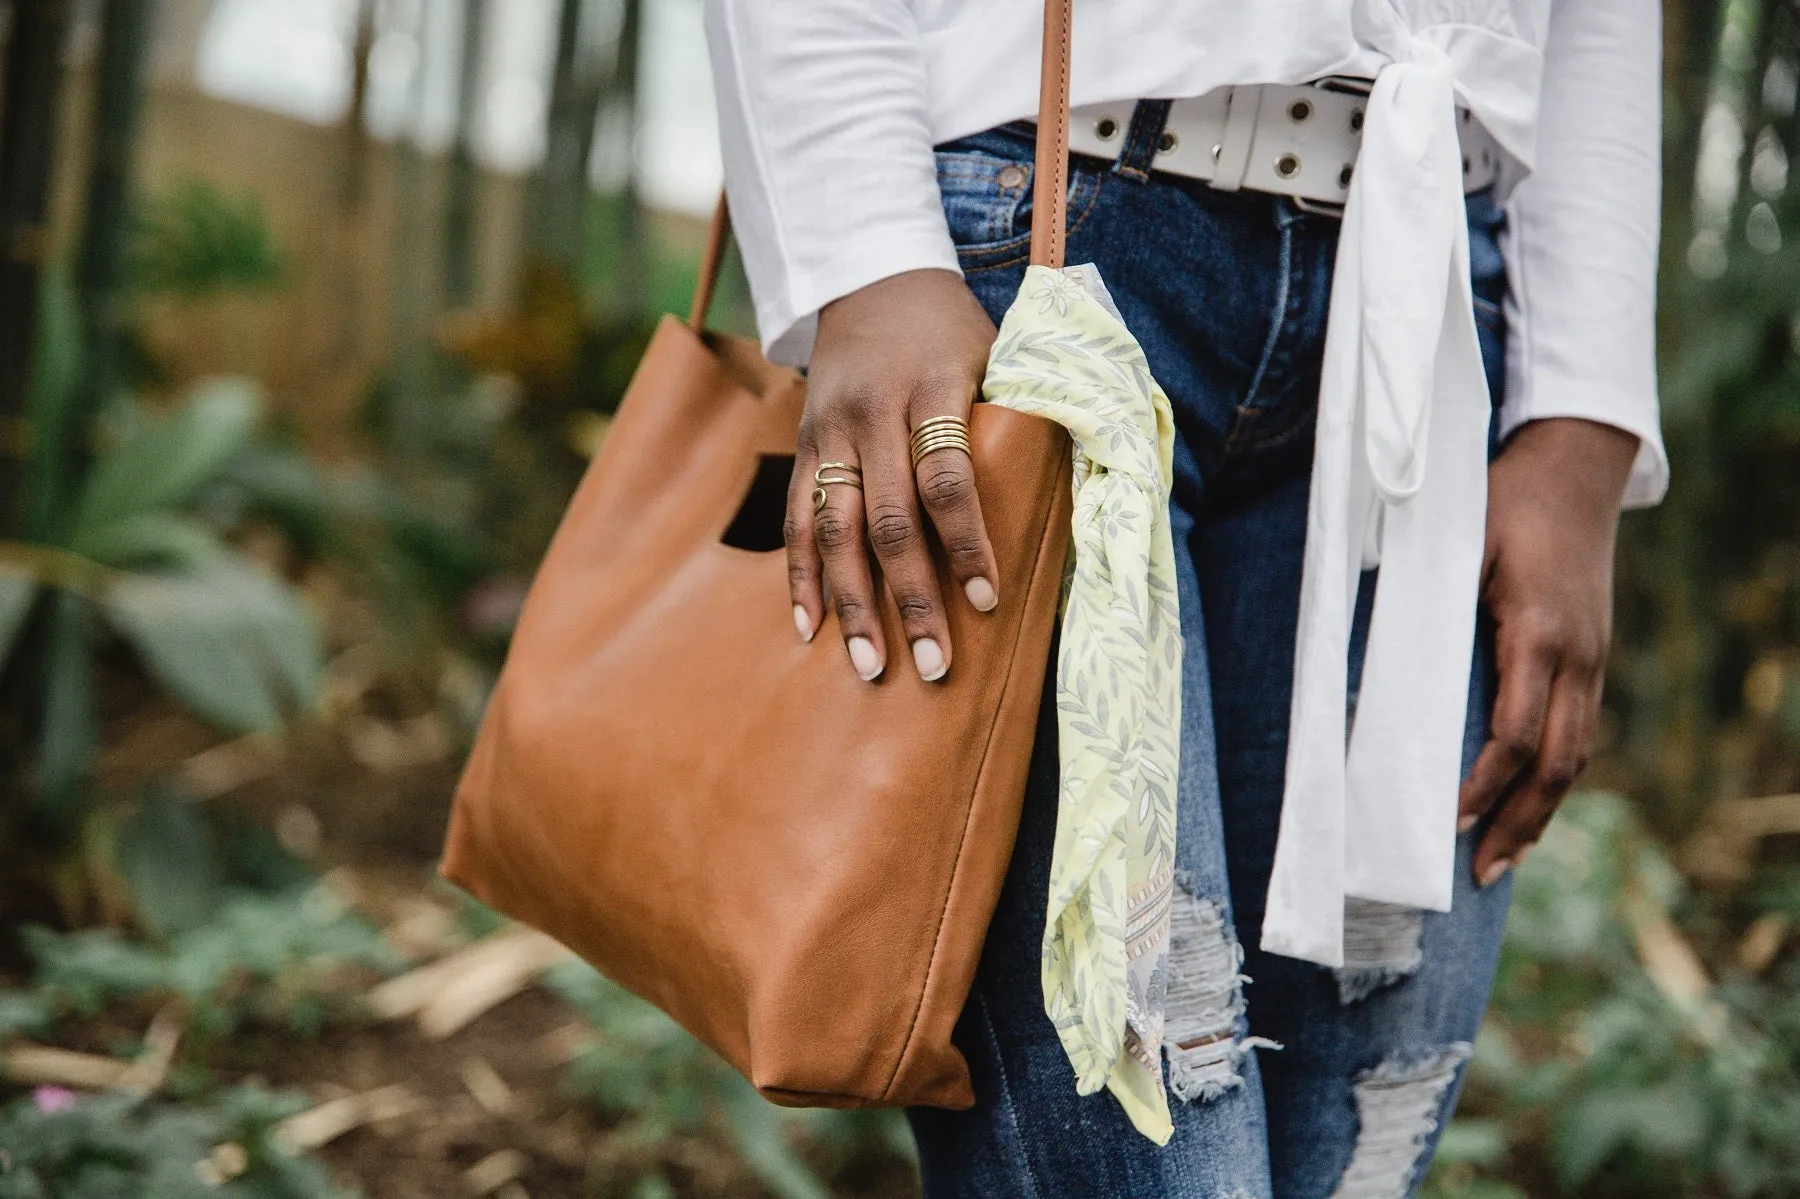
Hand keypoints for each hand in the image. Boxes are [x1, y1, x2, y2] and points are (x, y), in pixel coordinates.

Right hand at [787, 269, 1000, 681]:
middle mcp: (872, 414)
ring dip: (853, 604)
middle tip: (935, 665)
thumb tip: (1062, 506)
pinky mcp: (804, 446)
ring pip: (835, 530)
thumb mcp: (995, 356)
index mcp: (933, 388)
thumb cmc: (951, 331)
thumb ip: (1014, 421)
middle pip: (888, 520)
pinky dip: (800, 576)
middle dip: (912, 598)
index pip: (947, 478)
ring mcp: (830, 433)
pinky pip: (795, 520)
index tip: (988, 603)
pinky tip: (810, 628)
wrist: (870, 277)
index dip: (966, 543)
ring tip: (871, 666)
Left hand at [1459, 418, 1639, 884]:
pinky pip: (1581, 729)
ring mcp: (1594, 657)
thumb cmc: (1504, 498)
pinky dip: (1555, 774)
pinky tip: (1530, 802)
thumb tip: (1371, 655)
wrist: (1577, 463)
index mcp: (1538, 632)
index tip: (1448, 818)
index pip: (1517, 732)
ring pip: (1577, 753)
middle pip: (1558, 763)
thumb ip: (1424, 601)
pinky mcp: (1595, 654)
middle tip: (1479, 873)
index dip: (1484, 783)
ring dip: (1541, 810)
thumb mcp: (1458, 544)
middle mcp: (1577, 655)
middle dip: (1520, 823)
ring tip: (1504, 857)